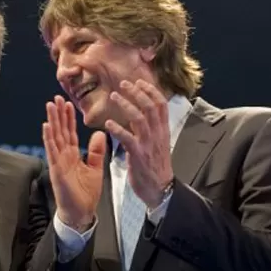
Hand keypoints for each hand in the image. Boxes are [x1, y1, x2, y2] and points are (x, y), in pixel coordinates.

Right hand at [43, 95, 106, 230]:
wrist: (81, 212)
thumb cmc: (86, 193)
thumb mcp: (96, 168)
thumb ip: (97, 152)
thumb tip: (99, 133)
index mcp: (73, 155)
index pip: (70, 132)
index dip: (69, 118)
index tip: (68, 103)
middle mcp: (64, 156)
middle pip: (60, 131)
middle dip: (58, 114)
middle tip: (56, 97)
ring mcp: (58, 162)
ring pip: (54, 137)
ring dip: (52, 121)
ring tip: (50, 105)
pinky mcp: (56, 170)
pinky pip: (52, 151)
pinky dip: (49, 139)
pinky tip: (47, 126)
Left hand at [102, 79, 173, 208]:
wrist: (161, 189)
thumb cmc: (156, 167)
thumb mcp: (159, 143)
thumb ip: (152, 128)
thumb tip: (143, 114)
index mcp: (163, 130)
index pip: (161, 104)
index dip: (150, 90)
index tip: (139, 81)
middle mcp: (157, 134)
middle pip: (150, 106)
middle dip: (137, 92)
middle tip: (123, 84)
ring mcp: (148, 144)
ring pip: (139, 118)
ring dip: (126, 105)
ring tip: (113, 96)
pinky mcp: (138, 155)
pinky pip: (128, 138)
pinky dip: (117, 129)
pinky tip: (107, 123)